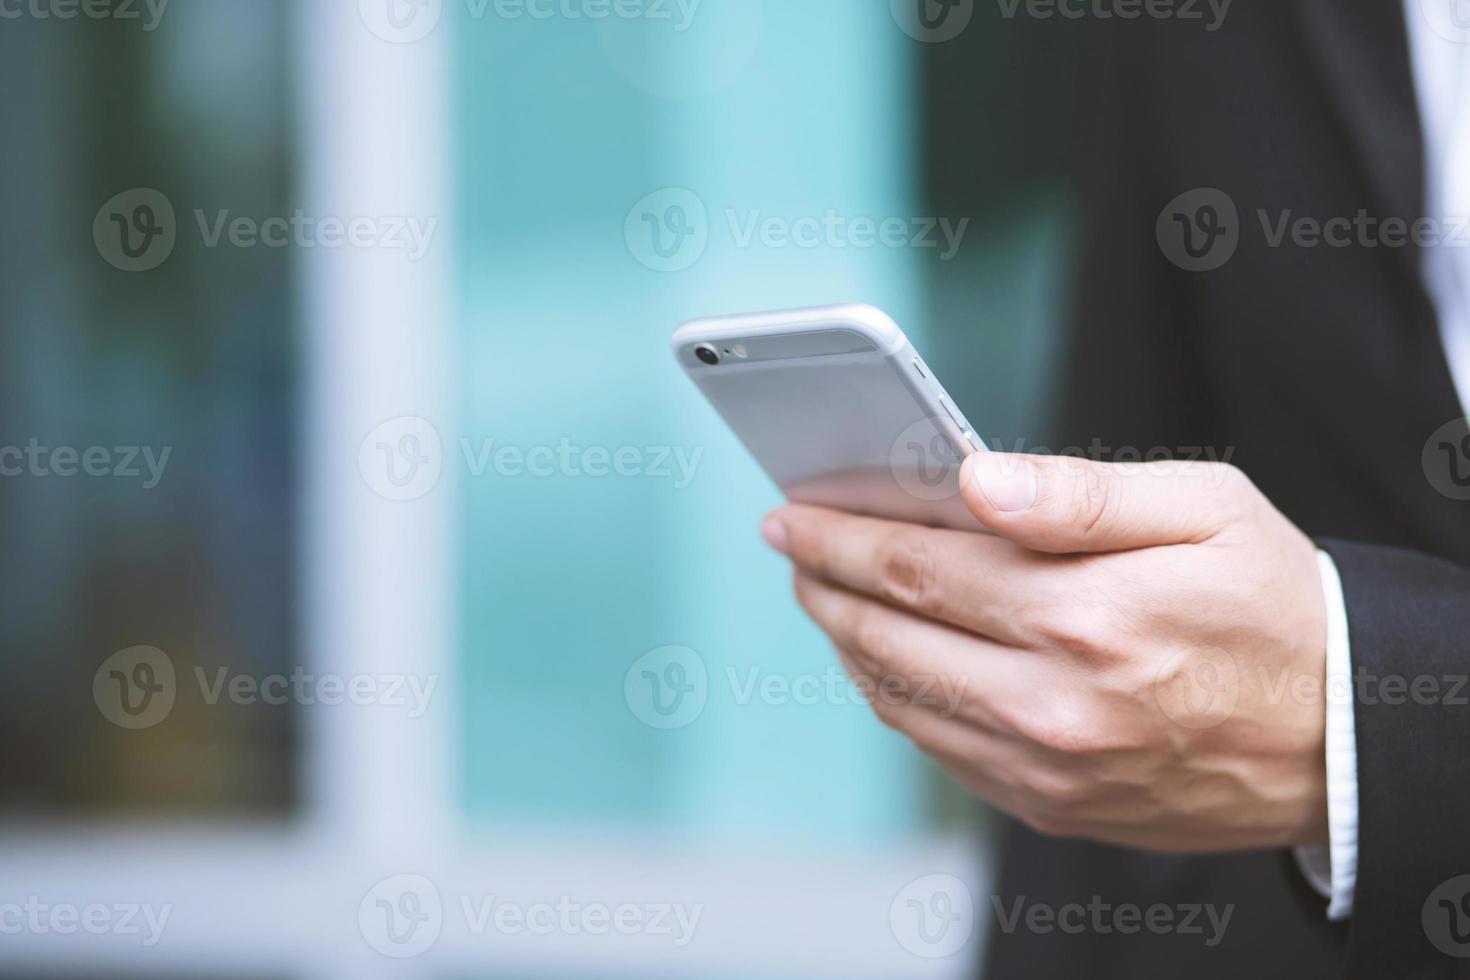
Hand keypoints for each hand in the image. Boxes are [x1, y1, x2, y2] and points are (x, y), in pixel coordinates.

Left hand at [764, 453, 1329, 852]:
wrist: (1340, 735)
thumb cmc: (1273, 604)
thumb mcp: (1204, 510)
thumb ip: (1079, 494)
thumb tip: (975, 481)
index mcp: (1084, 616)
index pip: (915, 566)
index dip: (839, 535)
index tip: (792, 512)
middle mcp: (1052, 703)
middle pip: (886, 636)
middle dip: (822, 583)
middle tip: (792, 546)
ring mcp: (1046, 766)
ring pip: (899, 698)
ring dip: (846, 640)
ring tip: (827, 593)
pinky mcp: (1051, 804)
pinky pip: (939, 748)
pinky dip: (896, 695)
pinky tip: (888, 656)